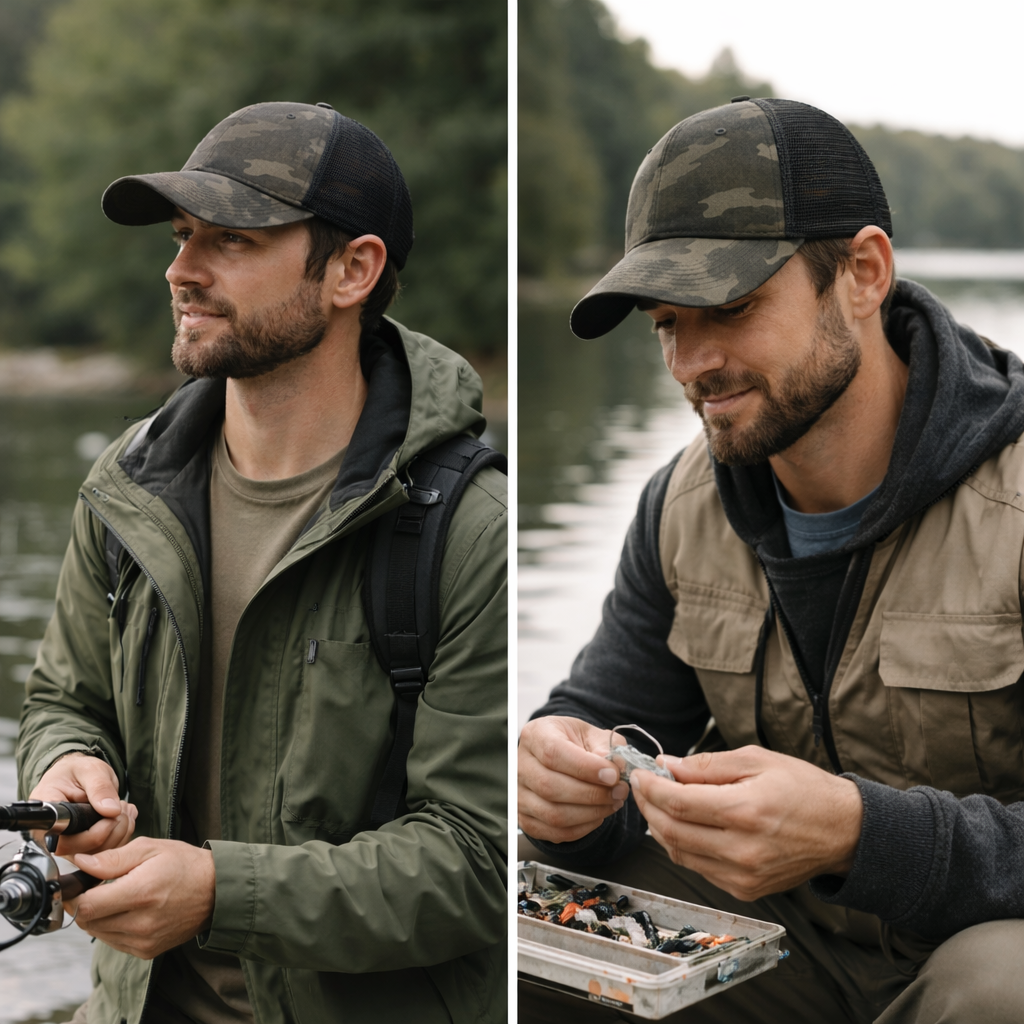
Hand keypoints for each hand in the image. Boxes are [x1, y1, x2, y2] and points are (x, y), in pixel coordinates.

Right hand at [29, 752, 136, 855]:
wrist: (77, 776)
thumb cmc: (77, 771)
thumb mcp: (90, 770)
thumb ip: (100, 788)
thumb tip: (111, 810)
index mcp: (47, 815)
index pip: (65, 840)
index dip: (93, 833)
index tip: (111, 814)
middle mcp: (52, 836)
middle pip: (83, 851)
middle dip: (112, 829)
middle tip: (122, 806)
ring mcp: (68, 845)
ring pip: (98, 855)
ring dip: (120, 831)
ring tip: (123, 807)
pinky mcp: (82, 848)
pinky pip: (106, 852)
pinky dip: (122, 834)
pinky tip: (124, 815)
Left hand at [69, 838, 214, 958]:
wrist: (216, 890)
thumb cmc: (184, 864)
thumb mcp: (150, 849)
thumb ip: (113, 858)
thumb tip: (81, 864)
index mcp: (141, 893)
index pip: (87, 907)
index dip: (76, 895)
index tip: (80, 884)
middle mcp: (141, 923)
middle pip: (88, 922)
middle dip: (87, 904)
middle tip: (99, 888)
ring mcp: (144, 941)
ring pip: (98, 934)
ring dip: (99, 917)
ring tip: (119, 897)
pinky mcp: (147, 951)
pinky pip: (114, 942)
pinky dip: (113, 927)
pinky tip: (130, 911)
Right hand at [518, 716, 629, 842]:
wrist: (562, 757)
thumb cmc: (577, 743)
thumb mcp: (594, 734)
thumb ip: (607, 747)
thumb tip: (617, 766)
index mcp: (534, 735)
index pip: (553, 753)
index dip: (585, 767)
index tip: (613, 775)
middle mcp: (520, 765)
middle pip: (550, 787)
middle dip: (592, 793)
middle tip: (620, 791)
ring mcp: (519, 795)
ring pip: (553, 814)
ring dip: (590, 813)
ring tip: (613, 802)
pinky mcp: (526, 819)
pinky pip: (555, 833)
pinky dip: (583, 828)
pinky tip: (599, 814)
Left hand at [629, 745, 863, 900]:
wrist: (844, 831)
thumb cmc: (803, 789)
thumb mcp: (757, 760)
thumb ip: (708, 765)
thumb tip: (667, 765)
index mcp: (746, 811)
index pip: (678, 803)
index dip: (650, 787)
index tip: (639, 773)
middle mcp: (743, 849)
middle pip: (671, 831)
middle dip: (647, 807)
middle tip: (641, 787)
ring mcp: (743, 875)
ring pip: (680, 853)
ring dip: (659, 827)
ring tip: (656, 804)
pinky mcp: (745, 890)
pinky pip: (698, 868)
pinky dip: (682, 845)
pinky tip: (680, 825)